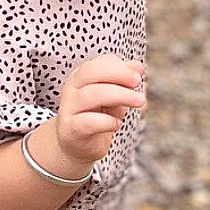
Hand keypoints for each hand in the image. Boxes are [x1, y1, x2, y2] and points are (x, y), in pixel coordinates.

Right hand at [50, 55, 146, 170]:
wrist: (79, 146)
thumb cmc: (98, 116)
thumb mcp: (114, 96)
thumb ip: (124, 81)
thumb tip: (138, 66)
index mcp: (81, 76)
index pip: (98, 63)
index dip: (119, 67)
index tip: (137, 76)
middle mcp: (72, 88)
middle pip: (91, 72)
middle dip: (118, 74)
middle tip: (138, 82)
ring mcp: (69, 108)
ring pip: (92, 95)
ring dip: (121, 96)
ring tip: (140, 102)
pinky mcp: (71, 129)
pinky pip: (90, 121)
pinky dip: (108, 122)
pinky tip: (117, 124)